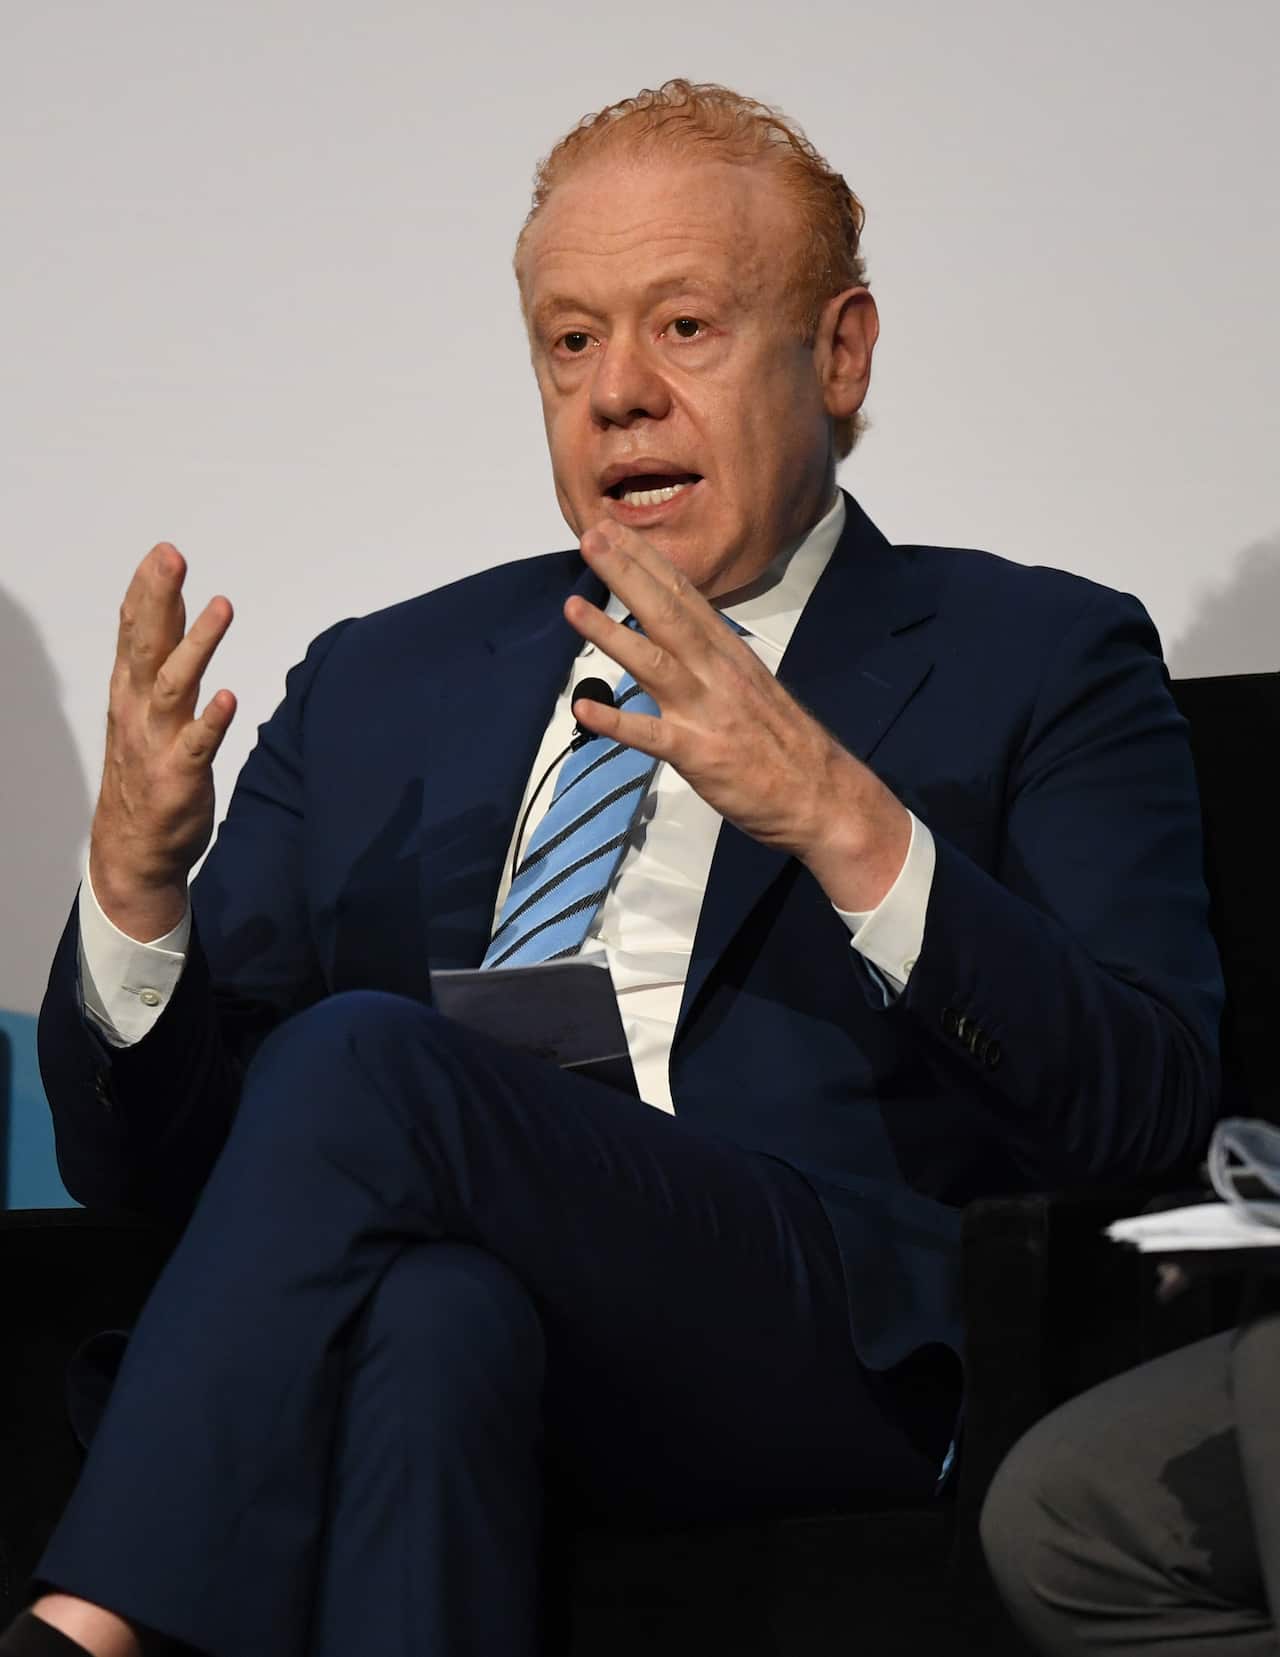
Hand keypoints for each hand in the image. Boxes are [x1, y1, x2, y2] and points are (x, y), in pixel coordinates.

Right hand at [89, 544, 236, 939]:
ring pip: (173, 686)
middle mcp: (138, 711)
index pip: (133, 630)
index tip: (162, 551)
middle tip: (172, 558)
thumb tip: (171, 600)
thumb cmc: (144, 770)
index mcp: (129, 691)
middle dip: (159, 599)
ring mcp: (157, 743)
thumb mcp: (144, 705)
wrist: (133, 849)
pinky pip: (197, 746)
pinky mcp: (179, 778)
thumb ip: (159, 653)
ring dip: (196, 646)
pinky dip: (211, 721)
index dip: (146, 589)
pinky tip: (228, 697)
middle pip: (146, 645)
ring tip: (221, 607)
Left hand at [565, 521, 910, 911]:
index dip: (647, 560)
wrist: (824, 797)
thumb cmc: (785, 746)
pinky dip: (617, 722)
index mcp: (728, 654)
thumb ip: (713, 661)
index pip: (684, 595)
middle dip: (627, 574)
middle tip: (591, 537)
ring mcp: (707, 711)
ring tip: (572, 606)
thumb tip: (678, 638)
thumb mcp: (750, 686)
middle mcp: (716, 672)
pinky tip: (585, 707)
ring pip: (653, 662)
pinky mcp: (699, 754)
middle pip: (666, 613)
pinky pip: (651, 736)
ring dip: (611, 633)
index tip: (615, 529)